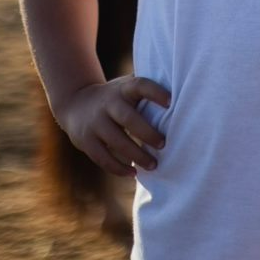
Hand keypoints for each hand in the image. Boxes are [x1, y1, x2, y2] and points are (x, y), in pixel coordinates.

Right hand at [55, 76, 169, 176]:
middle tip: (164, 144)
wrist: (75, 102)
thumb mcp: (127, 87)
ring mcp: (95, 123)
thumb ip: (148, 91)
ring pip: (116, 141)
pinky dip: (118, 167)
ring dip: (136, 155)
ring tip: (154, 165)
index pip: (140, 86)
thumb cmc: (116, 97)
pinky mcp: (86, 140)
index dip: (155, 93)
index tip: (171, 102)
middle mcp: (107, 104)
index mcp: (123, 89)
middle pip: (128, 118)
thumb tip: (184, 96)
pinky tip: (133, 173)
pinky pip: (102, 157)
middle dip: (147, 133)